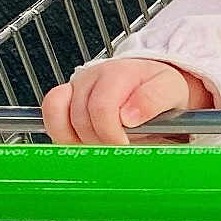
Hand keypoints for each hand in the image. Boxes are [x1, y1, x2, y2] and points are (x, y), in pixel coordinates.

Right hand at [42, 59, 213, 145]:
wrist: (153, 81)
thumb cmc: (160, 86)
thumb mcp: (169, 89)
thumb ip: (152, 100)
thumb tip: (128, 118)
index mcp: (119, 73)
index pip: (102, 108)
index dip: (110, 134)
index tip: (124, 146)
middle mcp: (92, 77)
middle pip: (80, 118)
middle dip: (99, 139)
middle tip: (118, 147)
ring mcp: (75, 88)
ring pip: (60, 119)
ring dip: (79, 139)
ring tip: (102, 144)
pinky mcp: (65, 98)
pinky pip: (50, 115)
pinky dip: (61, 133)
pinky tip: (81, 141)